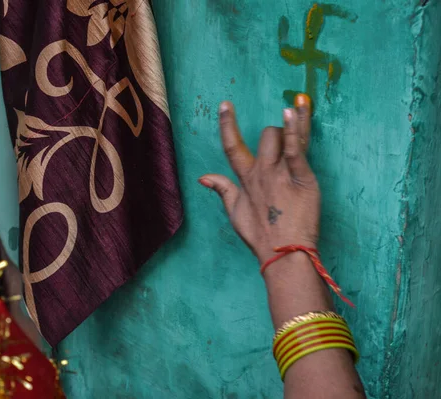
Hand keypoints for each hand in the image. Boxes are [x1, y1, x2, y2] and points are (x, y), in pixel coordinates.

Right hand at [199, 94, 319, 264]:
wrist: (283, 253)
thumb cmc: (260, 236)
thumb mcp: (235, 213)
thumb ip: (222, 190)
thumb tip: (203, 177)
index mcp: (246, 179)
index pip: (232, 146)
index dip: (227, 124)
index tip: (226, 105)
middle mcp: (262, 172)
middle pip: (266, 136)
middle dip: (274, 134)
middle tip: (285, 147)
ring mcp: (282, 174)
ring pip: (282, 137)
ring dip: (290, 128)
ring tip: (297, 113)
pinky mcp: (303, 178)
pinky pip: (297, 150)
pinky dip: (297, 130)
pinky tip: (298, 111)